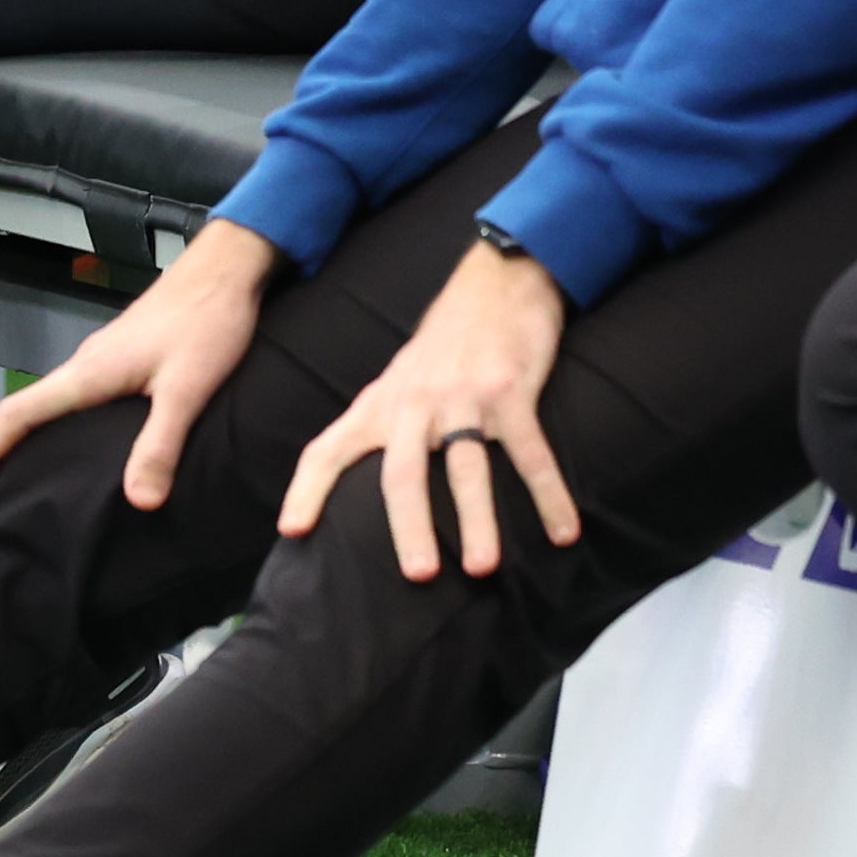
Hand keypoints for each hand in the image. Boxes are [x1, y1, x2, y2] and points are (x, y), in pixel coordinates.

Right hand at [0, 223, 272, 507]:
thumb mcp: (187, 389)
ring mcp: (105, 355)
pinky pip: (81, 393)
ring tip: (33, 473)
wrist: (228, 269)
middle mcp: (88, 362)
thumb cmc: (207, 320)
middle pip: (29, 407)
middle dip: (3, 448)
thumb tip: (139, 501)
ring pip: (55, 399)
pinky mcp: (125, 353)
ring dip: (35, 434)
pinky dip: (67, 420)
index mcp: (90, 372)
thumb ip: (160, 445)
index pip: (20, 412)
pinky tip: (89, 440)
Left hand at [277, 237, 580, 580]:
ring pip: (467, 467)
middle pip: (403, 471)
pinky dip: (548, 495)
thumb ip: (380, 428)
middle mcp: (415, 403)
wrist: (493, 281)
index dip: (307, 489)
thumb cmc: (445, 344)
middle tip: (418, 576)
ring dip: (477, 520)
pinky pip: (531, 452)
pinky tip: (564, 532)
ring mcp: (463, 396)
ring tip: (483, 569)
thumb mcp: (397, 381)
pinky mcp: (510, 390)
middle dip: (409, 525)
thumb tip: (356, 487)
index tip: (292, 530)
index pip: (329, 448)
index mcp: (381, 405)